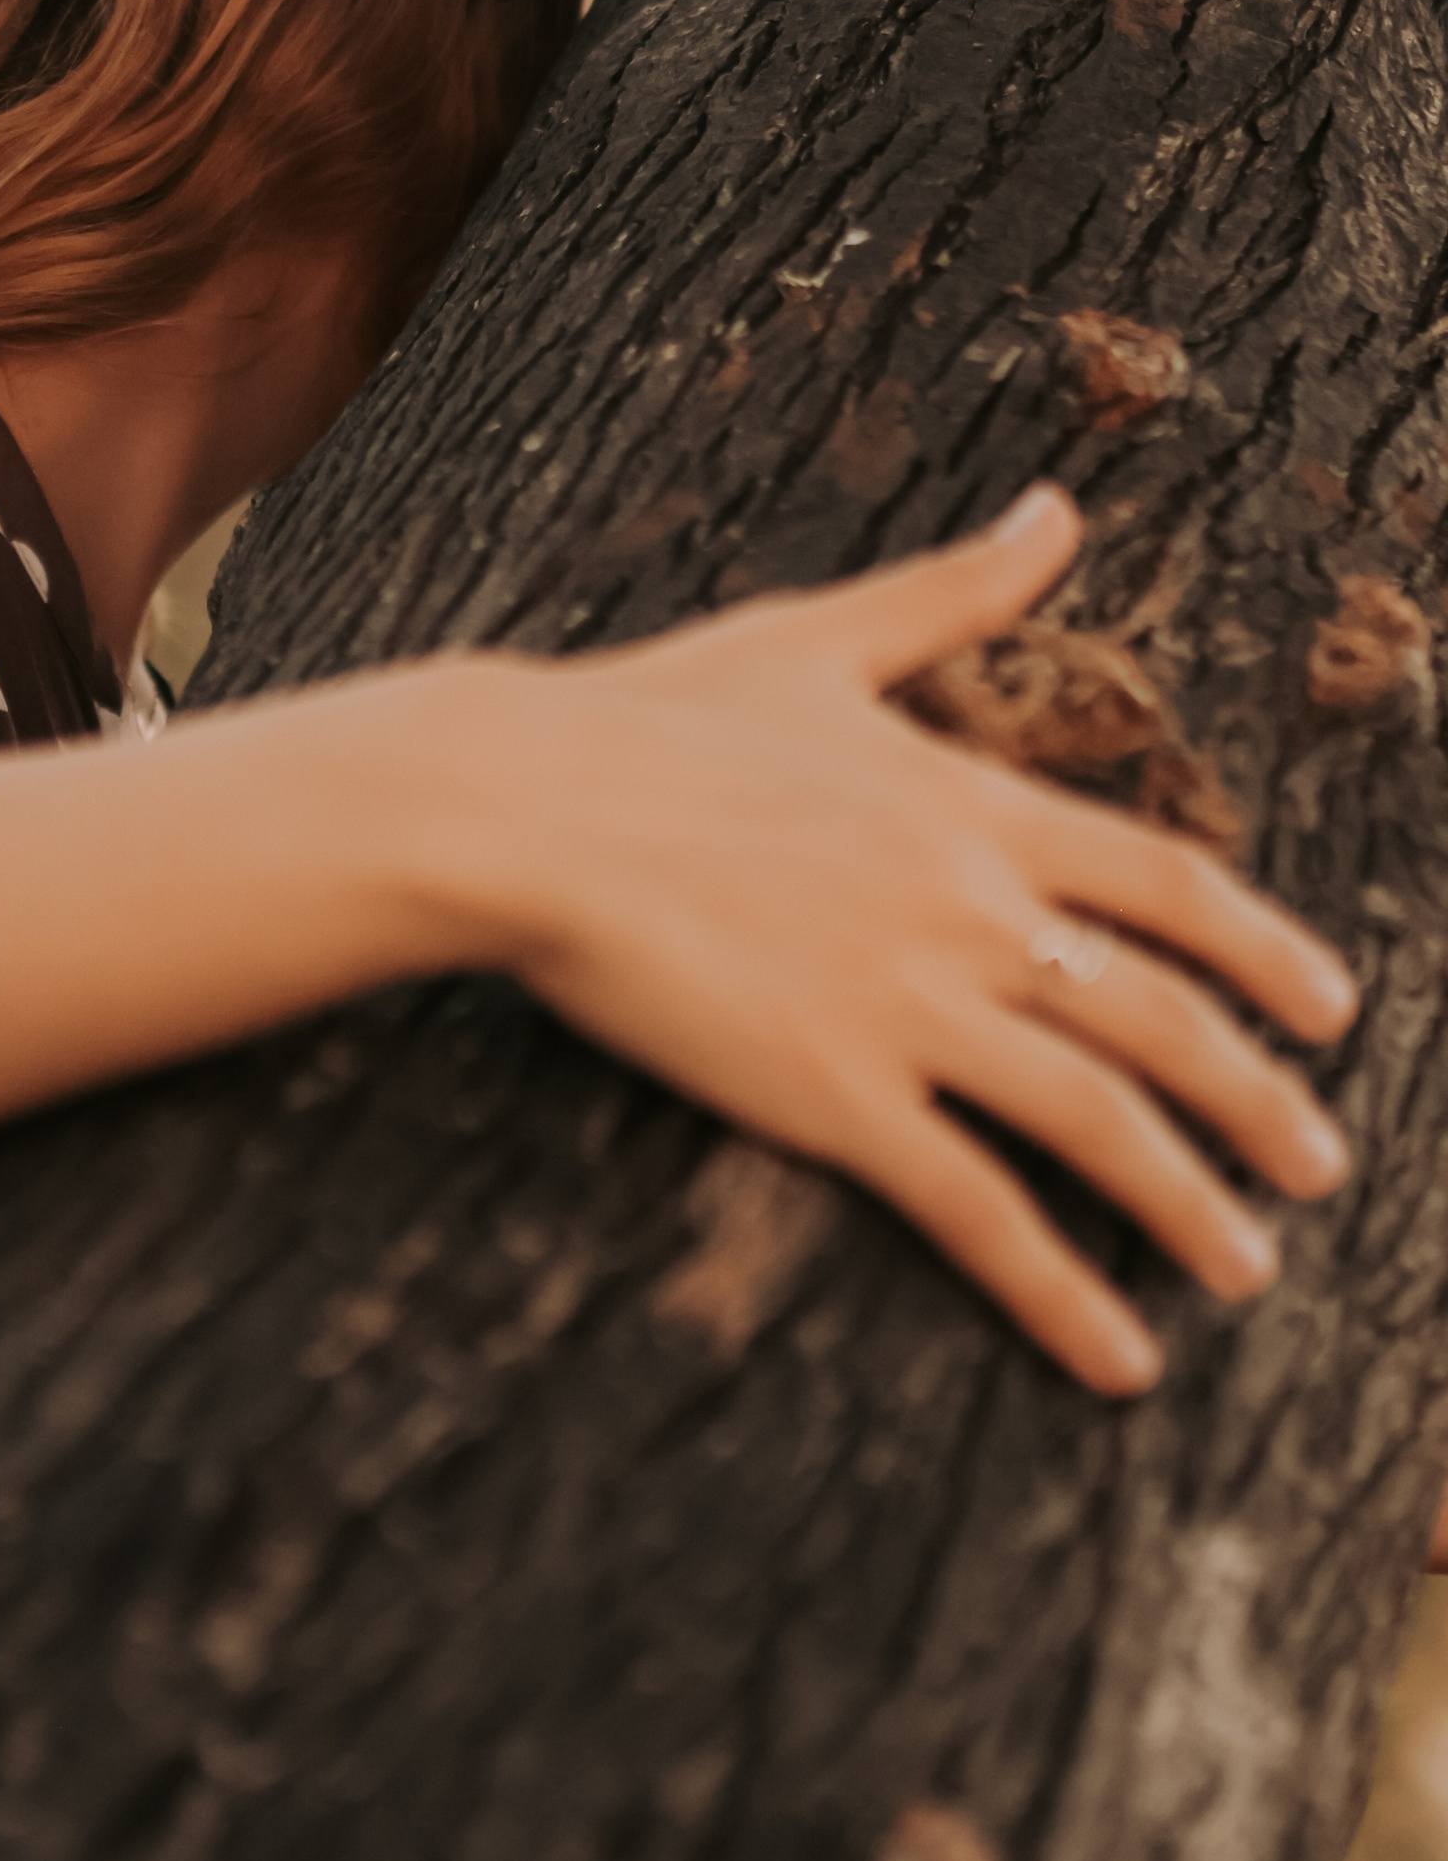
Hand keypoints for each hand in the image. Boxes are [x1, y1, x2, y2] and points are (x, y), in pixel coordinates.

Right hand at [458, 487, 1357, 1392]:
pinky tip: (1117, 1354)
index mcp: (976, 803)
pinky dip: (1062, 1289)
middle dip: (1260, 1103)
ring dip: (1193, 1208)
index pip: (1174, 887)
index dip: (1268, 952)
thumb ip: (956, 589)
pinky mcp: (834, 1096)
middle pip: (1166, 1020)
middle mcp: (971, 910)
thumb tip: (1056, 506)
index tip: (1334, 1009)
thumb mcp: (823, 636)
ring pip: (1101, 1125)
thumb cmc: (651, 714)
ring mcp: (910, 1007)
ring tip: (1245, 1271)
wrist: (526, 802)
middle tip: (1319, 1166)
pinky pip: (980, 1210)